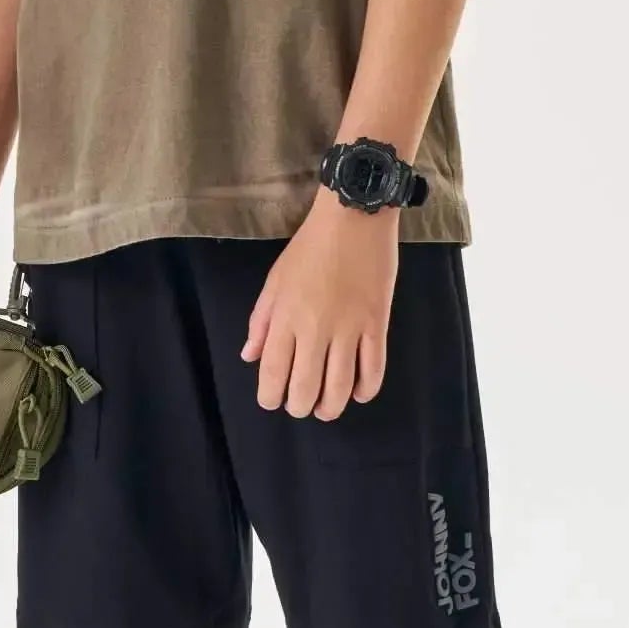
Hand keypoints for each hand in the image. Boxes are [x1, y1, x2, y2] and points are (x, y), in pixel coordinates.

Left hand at [240, 193, 397, 419]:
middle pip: (306, 386)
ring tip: (327, 409)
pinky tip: (359, 393)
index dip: (271, 396)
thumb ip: (261, 321)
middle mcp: (315, 328)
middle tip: (301, 406)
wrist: (353, 218)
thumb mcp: (275, 280)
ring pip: (341, 385)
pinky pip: (374, 367)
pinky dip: (366, 388)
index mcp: (285, 317)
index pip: (273, 372)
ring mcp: (349, 328)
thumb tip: (250, 356)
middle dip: (300, 406)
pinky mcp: (378, 323)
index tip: (272, 402)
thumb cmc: (309, 247)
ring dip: (332, 406)